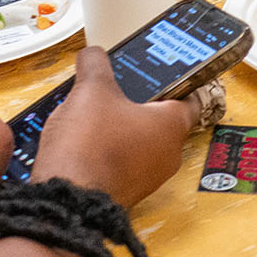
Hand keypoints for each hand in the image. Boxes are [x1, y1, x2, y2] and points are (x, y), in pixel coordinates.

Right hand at [28, 47, 198, 208]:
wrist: (67, 202)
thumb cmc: (90, 143)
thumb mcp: (91, 89)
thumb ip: (95, 64)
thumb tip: (94, 55)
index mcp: (172, 125)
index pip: (189, 95)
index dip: (177, 79)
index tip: (162, 70)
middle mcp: (169, 154)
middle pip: (161, 119)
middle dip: (140, 103)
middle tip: (119, 86)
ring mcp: (148, 178)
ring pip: (141, 142)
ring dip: (123, 128)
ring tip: (97, 112)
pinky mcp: (127, 193)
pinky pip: (125, 162)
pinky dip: (111, 150)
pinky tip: (88, 140)